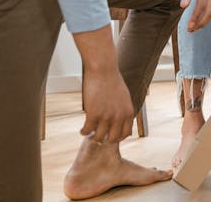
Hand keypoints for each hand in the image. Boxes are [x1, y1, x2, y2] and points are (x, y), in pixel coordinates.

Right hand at [72, 25, 132, 143]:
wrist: (103, 69)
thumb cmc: (112, 80)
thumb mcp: (124, 96)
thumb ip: (122, 109)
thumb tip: (117, 119)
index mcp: (128, 112)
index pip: (126, 133)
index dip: (117, 138)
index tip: (110, 137)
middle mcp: (119, 116)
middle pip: (113, 139)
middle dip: (105, 140)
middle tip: (98, 138)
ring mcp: (106, 116)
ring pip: (99, 137)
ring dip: (93, 138)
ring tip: (89, 135)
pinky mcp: (93, 114)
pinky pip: (87, 130)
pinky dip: (84, 132)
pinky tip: (82, 130)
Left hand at [180, 0, 210, 31]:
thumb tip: (183, 6)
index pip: (201, 6)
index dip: (196, 17)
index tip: (189, 26)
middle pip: (210, 11)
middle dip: (201, 22)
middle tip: (190, 30)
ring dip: (205, 21)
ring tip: (194, 28)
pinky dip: (207, 16)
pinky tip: (199, 21)